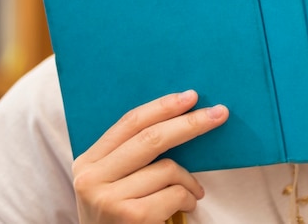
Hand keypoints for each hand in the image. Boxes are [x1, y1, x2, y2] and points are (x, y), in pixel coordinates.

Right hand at [72, 90, 228, 222]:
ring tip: (193, 192)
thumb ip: (133, 154)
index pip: (131, 122)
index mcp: (88, 161)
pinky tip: (188, 205)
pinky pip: (174, 194)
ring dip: (190, 179)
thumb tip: (180, 116)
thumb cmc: (120, 215)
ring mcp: (108, 199)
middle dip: (190, 123)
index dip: (163, 106)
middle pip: (151, 138)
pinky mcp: (129, 217)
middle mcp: (92, 178)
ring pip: (167, 168)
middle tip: (219, 113)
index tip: (191, 96)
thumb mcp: (115, 180)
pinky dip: (188, 198)